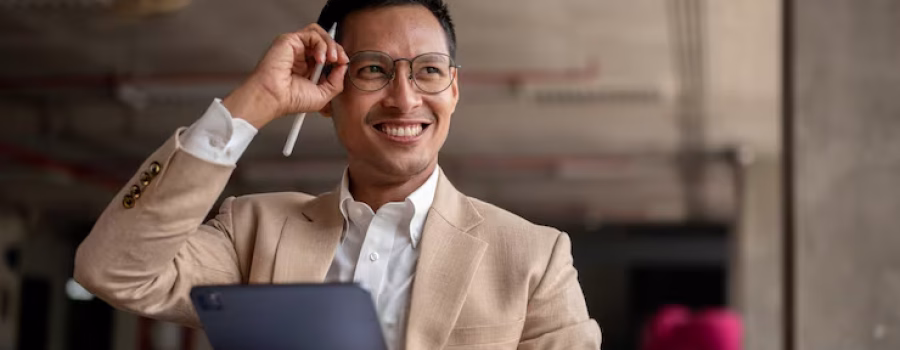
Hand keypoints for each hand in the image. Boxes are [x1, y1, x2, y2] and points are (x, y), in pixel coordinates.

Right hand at [223, 23, 349, 128]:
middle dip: (337, 49)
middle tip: (340, 60)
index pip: (328, 53)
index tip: (343, 64)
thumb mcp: (324, 95)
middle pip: (324, 41)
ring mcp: (296, 47)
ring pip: (319, 34)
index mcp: (309, 68)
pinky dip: (321, 44)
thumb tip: (343, 66)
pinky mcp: (290, 40)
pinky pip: (312, 34)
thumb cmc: (290, 100)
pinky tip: (321, 59)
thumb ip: (336, 81)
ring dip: (330, 44)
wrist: (274, 98)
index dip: (338, 56)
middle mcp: (302, 56)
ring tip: (332, 58)